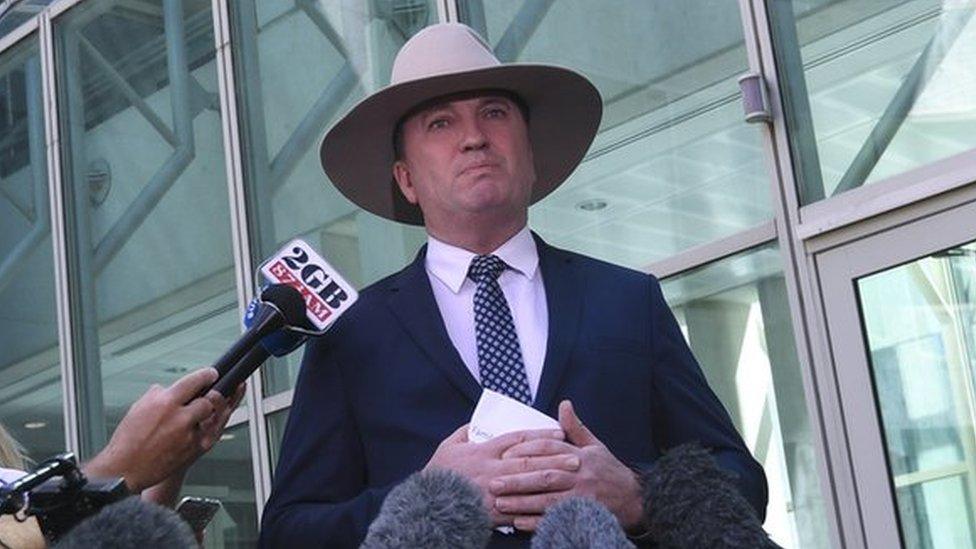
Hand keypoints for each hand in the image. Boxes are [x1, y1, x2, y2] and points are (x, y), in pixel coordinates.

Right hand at [84, 369, 243, 492]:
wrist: (125, 470)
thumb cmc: (128, 441)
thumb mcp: (139, 408)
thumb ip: (158, 394)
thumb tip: (169, 389)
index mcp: (165, 403)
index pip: (195, 381)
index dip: (206, 375)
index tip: (211, 374)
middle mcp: (180, 418)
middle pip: (208, 400)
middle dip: (205, 400)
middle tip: (200, 401)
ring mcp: (189, 435)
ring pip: (210, 418)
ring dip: (204, 417)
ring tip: (191, 420)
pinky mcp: (194, 450)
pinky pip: (209, 435)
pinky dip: (203, 431)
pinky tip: (193, 432)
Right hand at [424, 425, 576, 525]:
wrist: (428, 504)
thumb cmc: (438, 474)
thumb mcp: (448, 447)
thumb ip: (464, 433)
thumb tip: (476, 424)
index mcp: (484, 451)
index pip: (518, 439)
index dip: (541, 435)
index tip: (560, 433)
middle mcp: (493, 469)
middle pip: (530, 460)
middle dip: (555, 458)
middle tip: (577, 457)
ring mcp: (495, 491)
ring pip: (530, 483)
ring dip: (553, 479)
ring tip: (572, 477)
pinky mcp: (494, 512)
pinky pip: (520, 510)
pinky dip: (538, 508)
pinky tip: (555, 507)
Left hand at [489, 400, 643, 531]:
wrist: (635, 500)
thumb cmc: (609, 471)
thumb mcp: (595, 446)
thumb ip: (575, 428)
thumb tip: (564, 404)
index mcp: (580, 456)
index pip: (550, 448)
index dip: (527, 450)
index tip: (505, 454)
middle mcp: (579, 475)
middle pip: (544, 475)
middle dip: (517, 479)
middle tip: (493, 482)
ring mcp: (581, 497)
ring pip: (547, 499)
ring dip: (522, 502)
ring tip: (500, 503)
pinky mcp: (582, 515)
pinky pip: (556, 519)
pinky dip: (537, 522)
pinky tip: (518, 522)